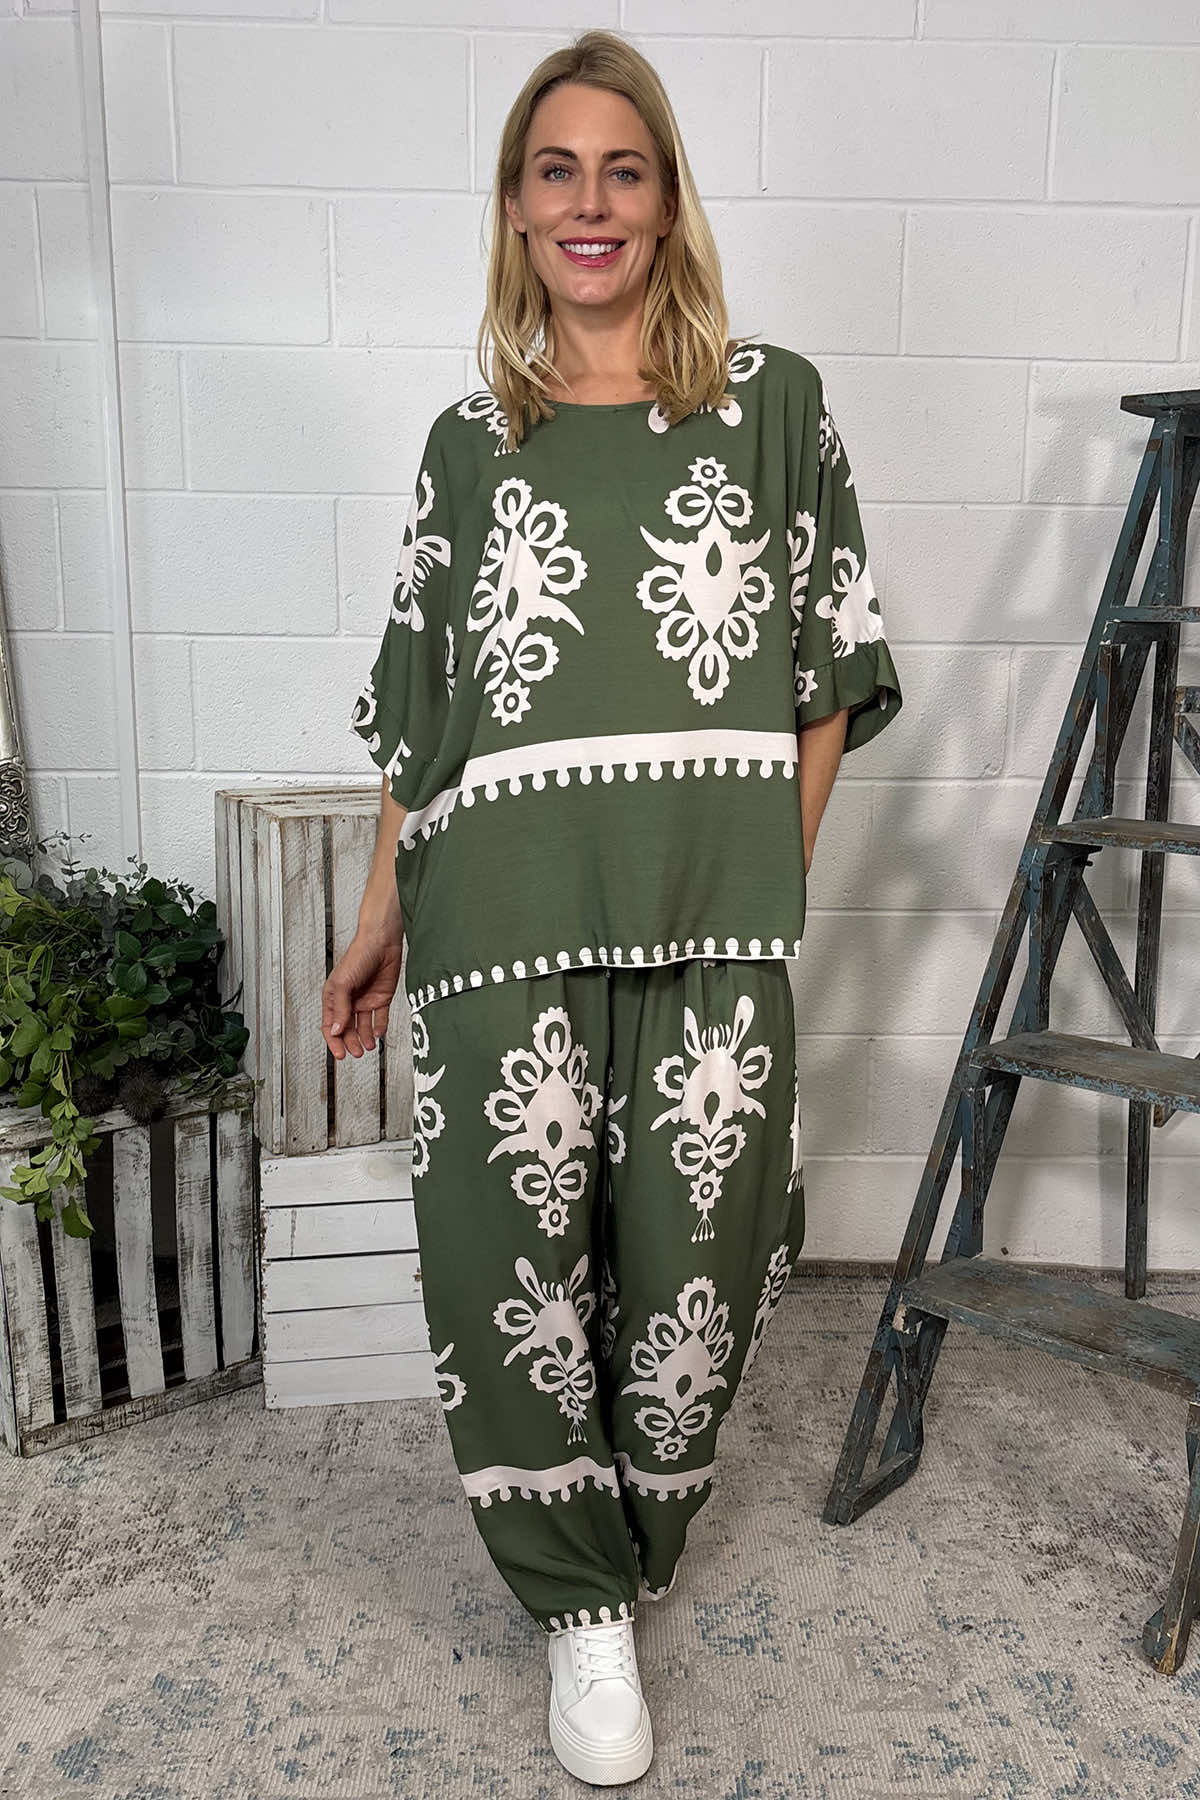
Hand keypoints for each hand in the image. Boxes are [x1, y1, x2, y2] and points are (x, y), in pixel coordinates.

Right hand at [322, 930, 404, 1059]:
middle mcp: (349, 1001)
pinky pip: (380, 1018)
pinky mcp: (382, 998)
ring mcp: (365, 1000)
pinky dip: (379, 1028)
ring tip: (368, 1047)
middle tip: (357, 1052)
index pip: (331, 1025)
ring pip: (362, 1026)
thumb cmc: (358, 956)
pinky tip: (378, 1034)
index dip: (334, 1041)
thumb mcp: (343, 983)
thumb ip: (339, 1008)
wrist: (382, 942)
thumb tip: (336, 1030)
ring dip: (364, 1038)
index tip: (340, 1054)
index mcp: (334, 997)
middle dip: (351, 1042)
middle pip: (347, 1029)